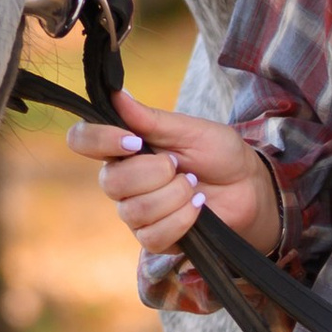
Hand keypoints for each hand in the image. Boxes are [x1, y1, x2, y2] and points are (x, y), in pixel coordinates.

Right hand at [67, 90, 279, 259]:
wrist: (247, 188)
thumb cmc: (218, 154)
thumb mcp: (190, 130)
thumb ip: (151, 118)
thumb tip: (116, 93)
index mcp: (124, 147)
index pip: (83, 140)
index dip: (99, 140)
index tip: (133, 141)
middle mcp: (122, 180)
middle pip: (111, 182)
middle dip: (154, 173)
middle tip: (179, 166)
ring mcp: (135, 211)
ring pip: (134, 211)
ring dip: (173, 196)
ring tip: (194, 186)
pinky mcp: (154, 238)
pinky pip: (152, 236)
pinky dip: (181, 220)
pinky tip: (198, 207)